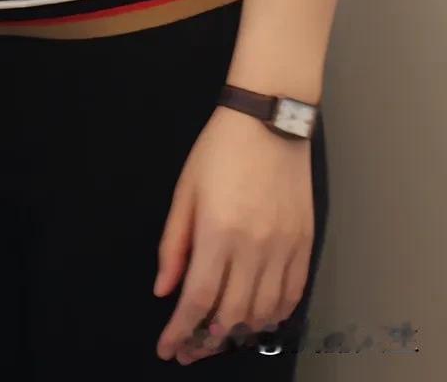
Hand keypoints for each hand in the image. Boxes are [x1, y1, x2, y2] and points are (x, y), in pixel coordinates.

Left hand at [155, 107, 313, 362]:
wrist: (268, 122)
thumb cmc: (220, 150)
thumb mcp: (185, 191)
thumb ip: (173, 244)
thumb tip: (164, 290)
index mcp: (218, 232)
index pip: (198, 300)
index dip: (180, 331)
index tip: (167, 348)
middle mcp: (253, 247)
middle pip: (231, 315)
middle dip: (205, 341)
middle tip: (189, 348)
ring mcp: (284, 249)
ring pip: (263, 313)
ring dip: (239, 333)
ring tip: (219, 336)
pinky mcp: (305, 245)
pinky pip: (292, 296)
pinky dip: (274, 316)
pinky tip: (258, 319)